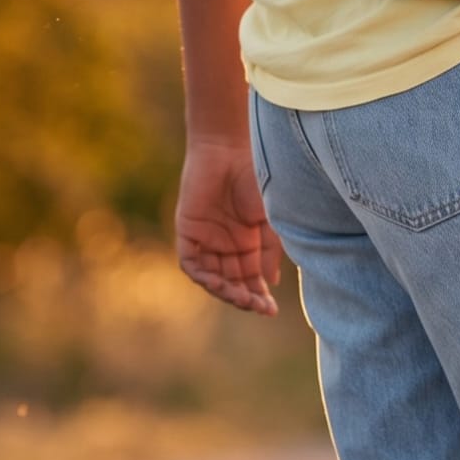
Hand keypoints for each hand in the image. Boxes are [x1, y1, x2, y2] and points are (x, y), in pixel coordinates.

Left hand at [175, 136, 282, 314]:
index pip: (251, 278)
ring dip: (226, 291)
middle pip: (233, 282)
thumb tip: (269, 283)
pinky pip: (192, 264)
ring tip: (241, 298)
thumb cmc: (256, 177)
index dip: (259, 296)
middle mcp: (226, 244)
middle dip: (245, 297)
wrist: (231, 149)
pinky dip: (204, 277)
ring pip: (213, 278)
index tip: (271, 310)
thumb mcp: (269, 220)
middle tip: (258, 307)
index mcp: (247, 242)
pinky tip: (220, 283)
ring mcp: (206, 239)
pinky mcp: (188, 232)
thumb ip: (268, 251)